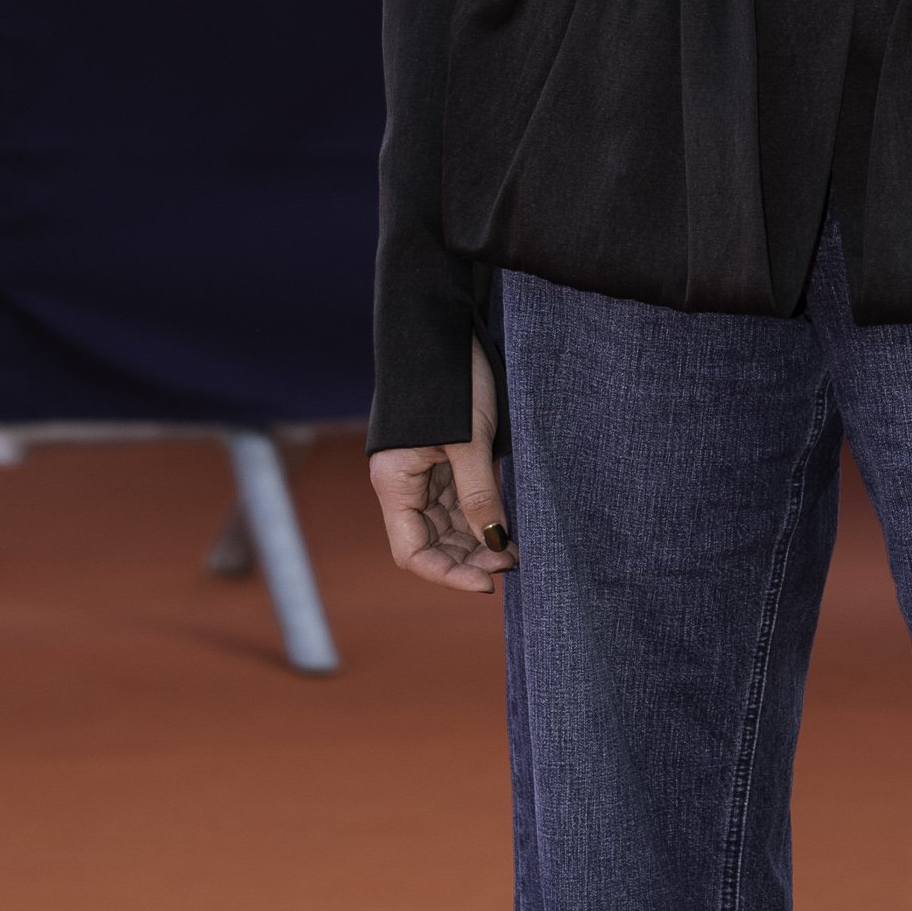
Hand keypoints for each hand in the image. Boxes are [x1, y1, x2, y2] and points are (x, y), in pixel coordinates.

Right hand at [368, 338, 515, 593]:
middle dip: (469, 559)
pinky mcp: (443, 459)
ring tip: (516, 549)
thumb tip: (494, 542)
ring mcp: (423, 473)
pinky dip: (480, 518)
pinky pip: (457, 503)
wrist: (443, 328)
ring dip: (477, 542)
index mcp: (395, 482)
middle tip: (514, 562)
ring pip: (446, 526)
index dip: (448, 574)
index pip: (413, 552)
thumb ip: (479, 494)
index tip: (488, 582)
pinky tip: (506, 527)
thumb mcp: (470, 441)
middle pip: (430, 543)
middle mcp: (404, 483)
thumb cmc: (451, 379)